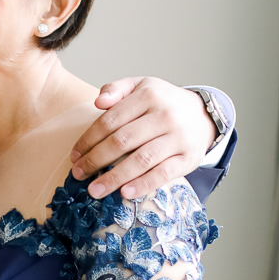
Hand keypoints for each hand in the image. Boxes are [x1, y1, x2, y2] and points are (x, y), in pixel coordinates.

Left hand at [70, 77, 217, 198]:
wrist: (204, 116)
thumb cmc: (163, 103)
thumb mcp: (141, 87)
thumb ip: (116, 89)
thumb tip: (98, 101)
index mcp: (148, 96)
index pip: (110, 120)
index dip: (88, 140)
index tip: (75, 156)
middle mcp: (164, 115)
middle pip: (122, 141)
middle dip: (96, 160)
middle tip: (79, 174)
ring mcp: (178, 138)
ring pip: (141, 159)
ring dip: (114, 177)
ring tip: (95, 190)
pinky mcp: (188, 158)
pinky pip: (164, 174)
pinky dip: (143, 184)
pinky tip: (125, 193)